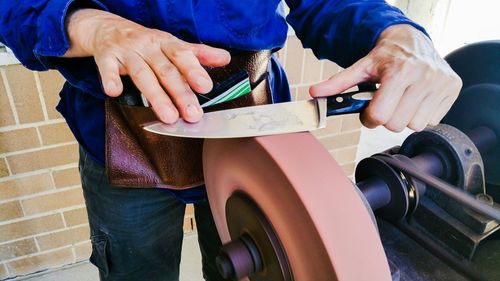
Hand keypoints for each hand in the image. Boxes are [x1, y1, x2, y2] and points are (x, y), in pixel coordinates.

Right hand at [64, 9, 230, 123]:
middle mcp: (148, 46)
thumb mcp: (172, 45)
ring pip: (142, 74)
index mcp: (166, 43)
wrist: (107, 29)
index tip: (206, 87)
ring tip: (169, 116)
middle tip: (192, 114)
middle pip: (165, 70)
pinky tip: (114, 92)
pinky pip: (106, 68)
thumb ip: (198, 54)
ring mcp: (127, 52)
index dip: (194, 71)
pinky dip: (110, 79)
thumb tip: (225, 58)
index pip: (182, 56)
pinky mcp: (106, 57)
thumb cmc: (146, 43)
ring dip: (155, 96)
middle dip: (180, 93)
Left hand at [310, 24, 461, 131]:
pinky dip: (421, 114)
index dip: (369, 117)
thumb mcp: (361, 67)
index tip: (370, 110)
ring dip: (405, 117)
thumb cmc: (385, 56)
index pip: (379, 117)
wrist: (412, 39)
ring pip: (415, 125)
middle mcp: (423, 77)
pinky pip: (432, 120)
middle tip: (386, 102)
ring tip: (401, 99)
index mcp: (399, 73)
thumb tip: (315, 94)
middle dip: (387, 117)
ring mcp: (440, 84)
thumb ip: (338, 83)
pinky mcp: (452, 88)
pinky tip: (416, 98)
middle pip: (396, 125)